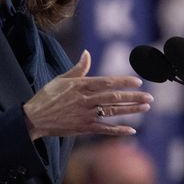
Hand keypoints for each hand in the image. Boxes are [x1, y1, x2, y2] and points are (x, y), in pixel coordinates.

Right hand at [23, 51, 151, 139]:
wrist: (34, 118)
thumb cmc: (47, 96)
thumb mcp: (61, 79)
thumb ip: (78, 68)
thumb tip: (87, 53)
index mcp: (80, 86)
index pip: (106, 82)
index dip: (123, 82)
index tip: (138, 81)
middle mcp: (84, 100)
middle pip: (113, 98)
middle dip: (133, 97)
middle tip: (150, 97)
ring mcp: (85, 115)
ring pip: (112, 112)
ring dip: (131, 110)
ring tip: (146, 107)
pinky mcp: (83, 128)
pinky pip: (104, 129)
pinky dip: (118, 130)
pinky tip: (132, 130)